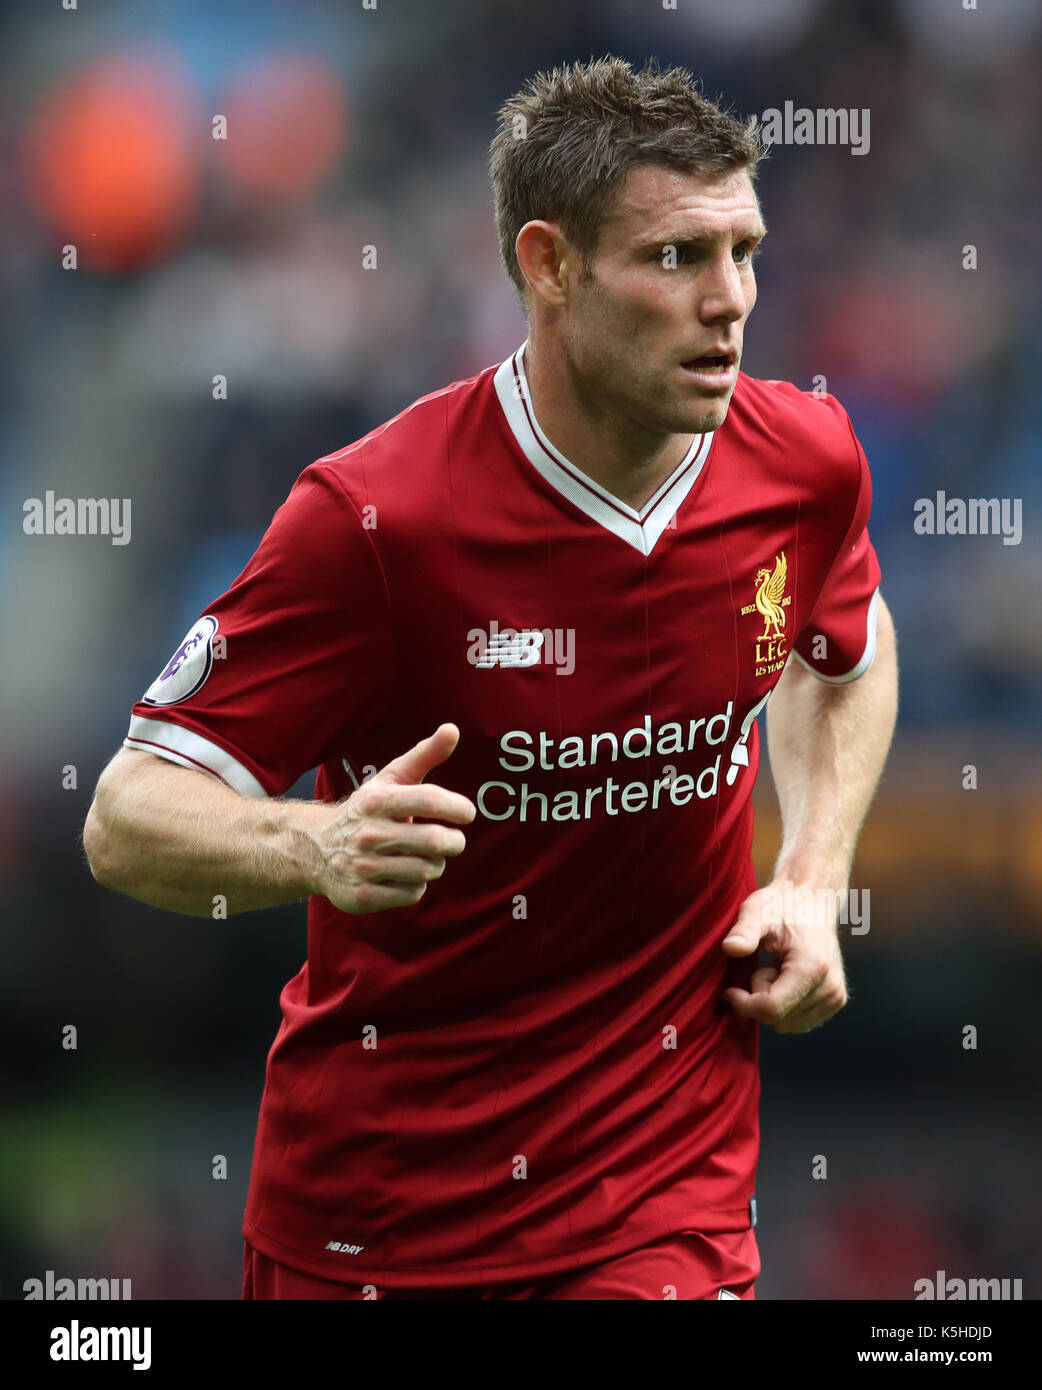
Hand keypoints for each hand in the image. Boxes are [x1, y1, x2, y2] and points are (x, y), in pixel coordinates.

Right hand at [315, 723, 474, 912]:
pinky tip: (403, 874)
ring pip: (427, 870)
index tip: (467, 814)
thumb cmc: (368, 811)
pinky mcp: (363, 895)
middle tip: (452, 841)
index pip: (429, 799)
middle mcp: (368, 833)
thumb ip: (424, 755)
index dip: (457, 807)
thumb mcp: (391, 779)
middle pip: (434, 841)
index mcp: (376, 801)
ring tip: (425, 857)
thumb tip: (453, 729)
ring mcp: (363, 866)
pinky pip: (412, 893)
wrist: (317, 850)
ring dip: (435, 864)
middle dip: (453, 842)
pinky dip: (416, 885)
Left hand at [720, 878, 848, 1033]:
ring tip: (777, 968)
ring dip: (773, 1001)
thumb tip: (730, 948)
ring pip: (786, 1024)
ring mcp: (835, 997)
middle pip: (777, 1019)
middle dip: (760, 997)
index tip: (729, 990)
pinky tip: (787, 977)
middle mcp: (830, 987)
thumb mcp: (757, 910)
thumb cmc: (781, 905)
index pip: (772, 1009)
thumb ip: (744, 929)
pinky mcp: (835, 1001)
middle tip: (765, 965)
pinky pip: (797, 1022)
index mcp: (813, 967)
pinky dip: (786, 1004)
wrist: (812, 901)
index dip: (744, 1004)